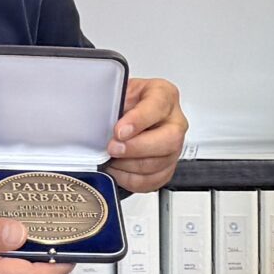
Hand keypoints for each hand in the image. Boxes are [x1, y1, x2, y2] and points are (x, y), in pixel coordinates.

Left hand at [103, 76, 185, 192]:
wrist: (127, 117)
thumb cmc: (125, 103)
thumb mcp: (118, 92)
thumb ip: (113, 103)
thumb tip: (98, 118)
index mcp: (164, 95)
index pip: (158, 107)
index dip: (138, 121)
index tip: (119, 131)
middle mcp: (174, 122)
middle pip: (169, 140)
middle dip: (136, 148)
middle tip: (113, 148)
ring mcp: (174, 147)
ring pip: (159, 163)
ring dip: (129, 165)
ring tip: (111, 159)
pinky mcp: (167, 168)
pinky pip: (152, 181)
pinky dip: (131, 179)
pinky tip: (118, 170)